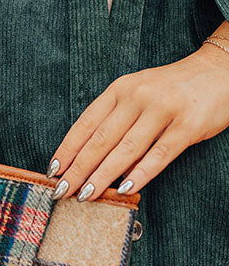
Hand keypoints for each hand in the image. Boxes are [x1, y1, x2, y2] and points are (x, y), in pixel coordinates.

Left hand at [47, 26, 228, 200]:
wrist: (219, 70)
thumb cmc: (172, 88)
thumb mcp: (137, 94)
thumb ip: (115, 121)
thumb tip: (90, 160)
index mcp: (120, 89)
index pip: (85, 123)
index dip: (67, 149)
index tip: (53, 171)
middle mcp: (138, 97)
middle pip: (100, 140)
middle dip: (78, 169)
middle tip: (62, 191)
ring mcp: (162, 111)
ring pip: (125, 150)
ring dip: (102, 176)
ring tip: (86, 196)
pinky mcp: (187, 127)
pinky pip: (158, 155)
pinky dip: (140, 175)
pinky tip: (124, 190)